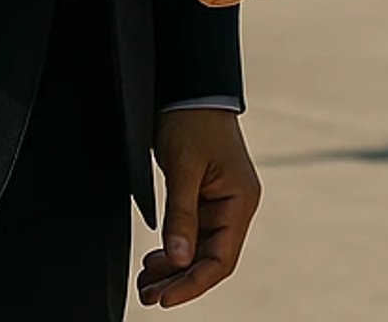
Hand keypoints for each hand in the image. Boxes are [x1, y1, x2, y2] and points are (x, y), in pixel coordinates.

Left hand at [135, 109, 260, 307]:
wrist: (191, 89)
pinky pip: (192, 234)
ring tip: (146, 284)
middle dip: (179, 281)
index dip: (193, 283)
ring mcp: (220, 203)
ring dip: (174, 269)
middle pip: (209, 259)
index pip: (220, 259)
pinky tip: (155, 260)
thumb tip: (179, 259)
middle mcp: (235, 206)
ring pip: (198, 250)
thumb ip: (181, 215)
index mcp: (240, 201)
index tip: (166, 299)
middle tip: (148, 295)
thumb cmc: (194, 120)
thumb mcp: (184, 168)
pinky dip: (174, 250)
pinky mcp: (206, 198)